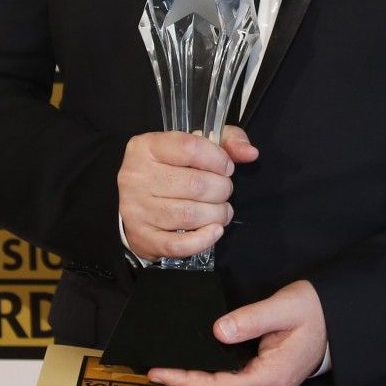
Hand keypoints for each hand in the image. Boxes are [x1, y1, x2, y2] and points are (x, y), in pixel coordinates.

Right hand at [117, 126, 257, 261]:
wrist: (135, 202)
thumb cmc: (170, 169)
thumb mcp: (193, 145)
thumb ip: (226, 141)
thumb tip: (250, 153)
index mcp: (146, 147)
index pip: (190, 148)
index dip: (218, 159)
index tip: (226, 167)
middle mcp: (137, 176)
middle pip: (195, 185)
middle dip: (221, 189)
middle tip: (224, 191)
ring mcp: (137, 209)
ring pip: (190, 215)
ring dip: (217, 214)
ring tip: (222, 210)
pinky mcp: (142, 237)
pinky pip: (179, 244)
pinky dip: (204, 240)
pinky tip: (215, 230)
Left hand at [148, 280, 327, 385]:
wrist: (337, 320)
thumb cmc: (312, 311)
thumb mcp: (284, 307)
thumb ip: (251, 319)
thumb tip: (218, 331)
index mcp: (270, 377)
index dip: (187, 381)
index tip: (160, 372)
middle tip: (155, 380)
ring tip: (168, 379)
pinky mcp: (266, 385)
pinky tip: (195, 374)